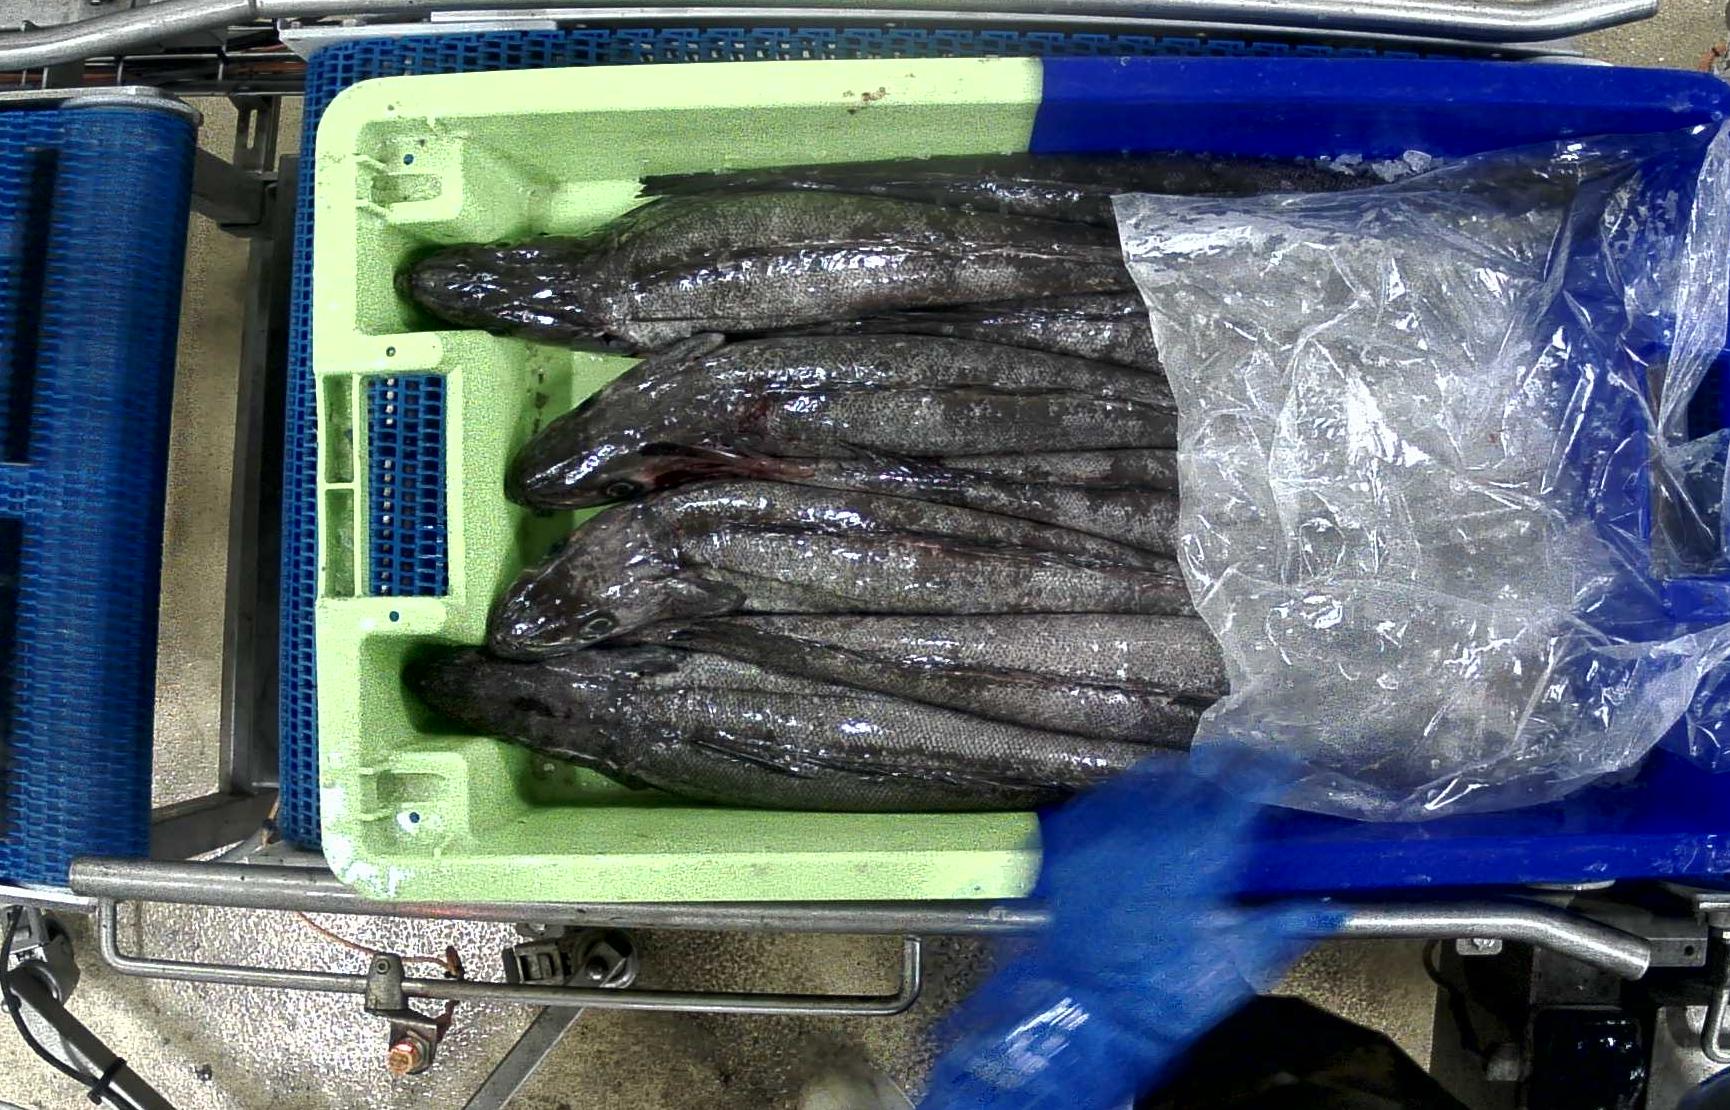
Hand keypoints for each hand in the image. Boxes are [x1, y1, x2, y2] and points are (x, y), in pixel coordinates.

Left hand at [922, 757, 1340, 1108]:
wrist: (1084, 1013)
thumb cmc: (1164, 994)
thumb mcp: (1238, 966)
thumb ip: (1285, 926)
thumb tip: (1329, 907)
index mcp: (1203, 849)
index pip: (1246, 784)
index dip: (1271, 768)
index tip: (1285, 763)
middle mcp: (1154, 825)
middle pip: (1199, 771)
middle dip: (1227, 768)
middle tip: (1245, 774)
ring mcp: (1107, 827)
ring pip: (1150, 777)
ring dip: (1179, 777)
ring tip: (1195, 786)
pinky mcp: (1070, 839)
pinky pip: (1106, 796)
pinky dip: (1132, 795)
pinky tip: (1141, 809)